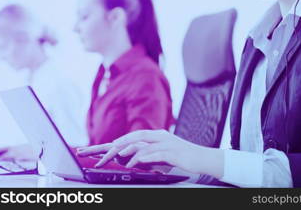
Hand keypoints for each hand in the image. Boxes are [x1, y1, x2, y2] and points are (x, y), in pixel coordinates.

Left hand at [77, 130, 223, 178]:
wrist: (205, 159)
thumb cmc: (184, 158)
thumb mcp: (163, 157)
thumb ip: (148, 155)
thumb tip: (130, 159)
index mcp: (156, 136)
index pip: (131, 137)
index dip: (113, 142)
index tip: (96, 149)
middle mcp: (159, 136)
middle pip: (131, 138)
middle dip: (111, 145)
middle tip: (95, 153)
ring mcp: (165, 143)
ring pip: (139, 143)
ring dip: (122, 151)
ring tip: (109, 159)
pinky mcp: (171, 151)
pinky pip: (151, 153)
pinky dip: (139, 158)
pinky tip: (130, 164)